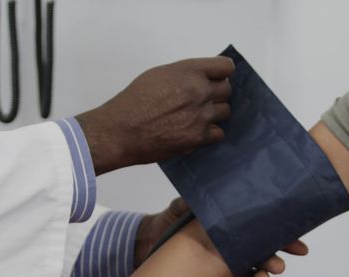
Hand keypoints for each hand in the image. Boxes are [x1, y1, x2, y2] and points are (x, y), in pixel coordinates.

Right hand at [77, 56, 234, 174]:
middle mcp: (199, 91)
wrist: (121, 131)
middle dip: (216, 94)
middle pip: (227, 90)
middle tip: (201, 100)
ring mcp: (202, 115)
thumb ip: (185, 75)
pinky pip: (218, 133)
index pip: (225, 67)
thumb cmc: (134, 102)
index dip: (221, 74)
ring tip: (195, 117)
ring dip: (213, 113)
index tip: (217, 79)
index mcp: (189, 71)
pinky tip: (194, 131)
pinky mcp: (199, 137)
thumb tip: (202, 79)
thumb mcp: (159, 75)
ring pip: (224, 111)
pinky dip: (209, 133)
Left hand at [136, 198, 309, 276]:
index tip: (300, 248)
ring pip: (253, 276)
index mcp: (237, 227)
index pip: (267, 233)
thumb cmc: (173, 219)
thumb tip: (203, 199)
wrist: (149, 240)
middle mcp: (237, 247)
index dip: (287, 240)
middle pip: (265, 257)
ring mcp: (227, 266)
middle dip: (274, 262)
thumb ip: (196, 202)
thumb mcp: (185, 205)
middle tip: (277, 266)